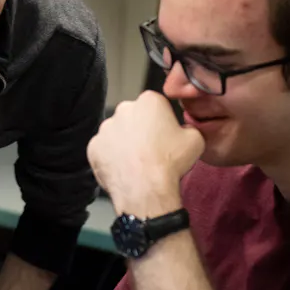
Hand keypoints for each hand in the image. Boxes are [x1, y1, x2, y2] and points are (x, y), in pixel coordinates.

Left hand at [87, 91, 203, 215]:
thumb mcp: (195, 139)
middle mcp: (124, 109)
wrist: (145, 188)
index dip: (161, 121)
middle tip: (151, 149)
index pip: (155, 105)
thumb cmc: (169, 162)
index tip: (164, 134)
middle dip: (140, 129)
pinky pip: (103, 149)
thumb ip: (188, 127)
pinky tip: (124, 168)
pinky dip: (111, 157)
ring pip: (116, 133)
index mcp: (149, 101)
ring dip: (124, 143)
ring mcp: (105, 128)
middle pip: (133, 117)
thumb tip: (183, 130)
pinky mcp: (94, 146)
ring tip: (137, 161)